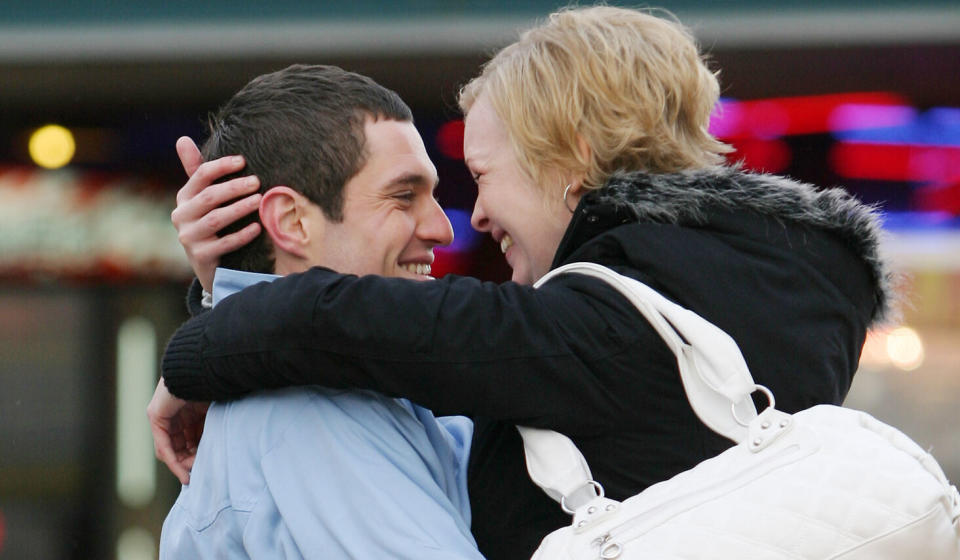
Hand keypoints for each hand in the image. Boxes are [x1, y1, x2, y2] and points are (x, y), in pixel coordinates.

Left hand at [147, 377, 209, 483]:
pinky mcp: (156, 416)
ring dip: (181, 464)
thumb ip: (213, 429)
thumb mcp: (216, 413)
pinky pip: (163, 445)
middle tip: (201, 473)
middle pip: (179, 446)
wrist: (203, 367)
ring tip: (193, 476)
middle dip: (190, 461)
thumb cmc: (215, 385)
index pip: (191, 439)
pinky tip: (184, 472)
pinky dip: (173, 461)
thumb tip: (224, 447)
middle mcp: (175, 414)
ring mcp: (163, 415)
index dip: (199, 453)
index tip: (209, 465)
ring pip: (170, 449)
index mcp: (190, 411)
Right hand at [171, 136, 262, 291]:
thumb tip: (182, 138)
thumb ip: (198, 171)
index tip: (243, 161)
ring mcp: (189, 237)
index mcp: (184, 197)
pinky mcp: (200, 256)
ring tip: (259, 200)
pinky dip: (243, 234)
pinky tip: (259, 227)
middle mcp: (182, 216)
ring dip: (240, 208)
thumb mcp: (204, 198)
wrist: (210, 265)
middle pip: (210, 196)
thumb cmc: (212, 224)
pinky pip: (225, 243)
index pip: (200, 175)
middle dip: (234, 187)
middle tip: (257, 181)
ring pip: (217, 218)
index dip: (221, 166)